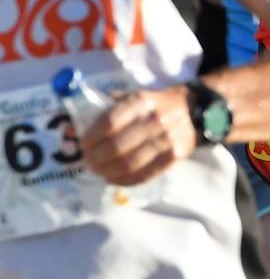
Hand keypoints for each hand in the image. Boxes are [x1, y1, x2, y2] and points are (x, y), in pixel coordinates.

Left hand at [79, 87, 197, 185]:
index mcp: (141, 102)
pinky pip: (145, 174)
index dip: (92, 137)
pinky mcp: (175, 156)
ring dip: (108, 171)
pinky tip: (114, 178)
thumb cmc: (152, 106)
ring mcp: (168, 139)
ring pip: (130, 163)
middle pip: (118, 146)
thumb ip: (104, 110)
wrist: (190, 110)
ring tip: (99, 171)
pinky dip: (125, 180)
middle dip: (96, 158)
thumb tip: (71, 132)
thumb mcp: (131, 98)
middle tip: (88, 162)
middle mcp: (156, 119)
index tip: (83, 145)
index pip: (110, 122)